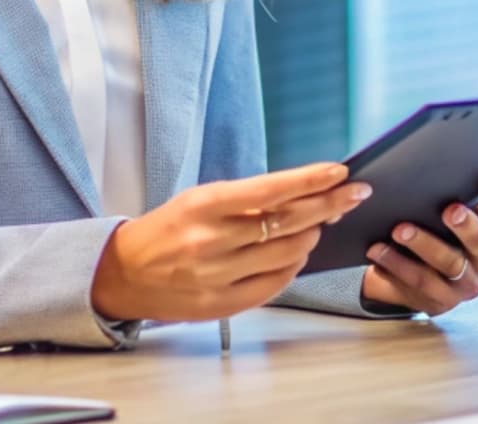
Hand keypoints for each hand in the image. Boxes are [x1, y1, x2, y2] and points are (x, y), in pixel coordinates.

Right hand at [89, 161, 371, 322]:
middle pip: (289, 222)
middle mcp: (211, 241)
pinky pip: (274, 285)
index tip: (341, 171)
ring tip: (319, 225)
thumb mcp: (200, 201)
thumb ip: (247, 201)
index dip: (311, 180)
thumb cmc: (168, 229)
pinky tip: (298, 255)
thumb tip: (304, 196)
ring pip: (288, 254)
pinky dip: (293, 267)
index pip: (271, 189)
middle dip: (329, 206)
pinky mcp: (220, 305)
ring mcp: (216, 276)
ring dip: (313, 237)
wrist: (123, 274)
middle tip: (354, 194)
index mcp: (204, 205)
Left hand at [360, 178, 477, 315]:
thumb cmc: (440, 235)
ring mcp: (461, 287)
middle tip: (450, 210)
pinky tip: (379, 250)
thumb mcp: (460, 216)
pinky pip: (417, 283)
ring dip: (423, 245)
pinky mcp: (436, 301)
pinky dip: (397, 265)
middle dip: (466, 227)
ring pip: (447, 265)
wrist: (415, 274)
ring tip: (399, 230)